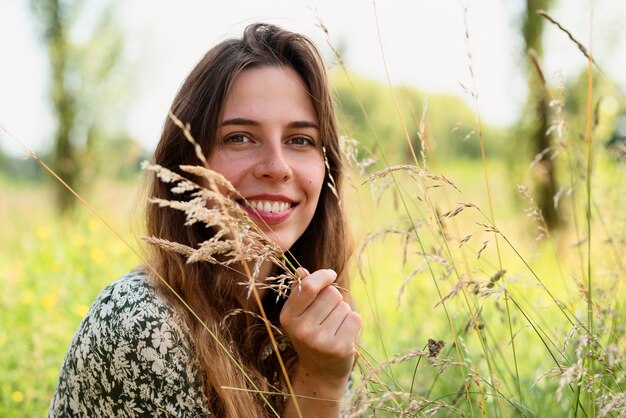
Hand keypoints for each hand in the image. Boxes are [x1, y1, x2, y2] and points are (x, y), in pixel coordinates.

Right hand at [280, 268, 360, 387]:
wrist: (321, 372)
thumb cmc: (312, 334)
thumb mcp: (301, 315)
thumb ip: (301, 291)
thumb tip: (301, 270)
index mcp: (288, 317)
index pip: (308, 286)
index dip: (323, 276)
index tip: (331, 275)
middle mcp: (301, 329)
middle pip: (331, 293)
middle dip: (334, 299)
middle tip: (328, 316)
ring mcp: (320, 340)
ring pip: (344, 306)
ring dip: (343, 312)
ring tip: (334, 327)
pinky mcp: (339, 348)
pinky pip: (355, 318)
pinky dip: (353, 323)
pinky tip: (344, 335)